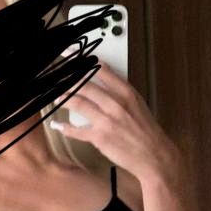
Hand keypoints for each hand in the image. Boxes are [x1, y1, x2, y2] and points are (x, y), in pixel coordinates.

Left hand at [50, 62, 175, 182]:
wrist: (154, 156)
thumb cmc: (146, 132)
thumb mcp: (137, 105)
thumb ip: (120, 93)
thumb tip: (103, 83)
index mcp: (126, 93)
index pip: (102, 70)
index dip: (83, 61)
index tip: (71, 55)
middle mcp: (116, 104)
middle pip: (85, 85)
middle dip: (68, 80)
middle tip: (57, 77)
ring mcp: (107, 120)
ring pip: (79, 103)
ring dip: (63, 99)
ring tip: (55, 97)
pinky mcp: (100, 137)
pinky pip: (77, 131)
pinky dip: (65, 128)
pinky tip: (58, 125)